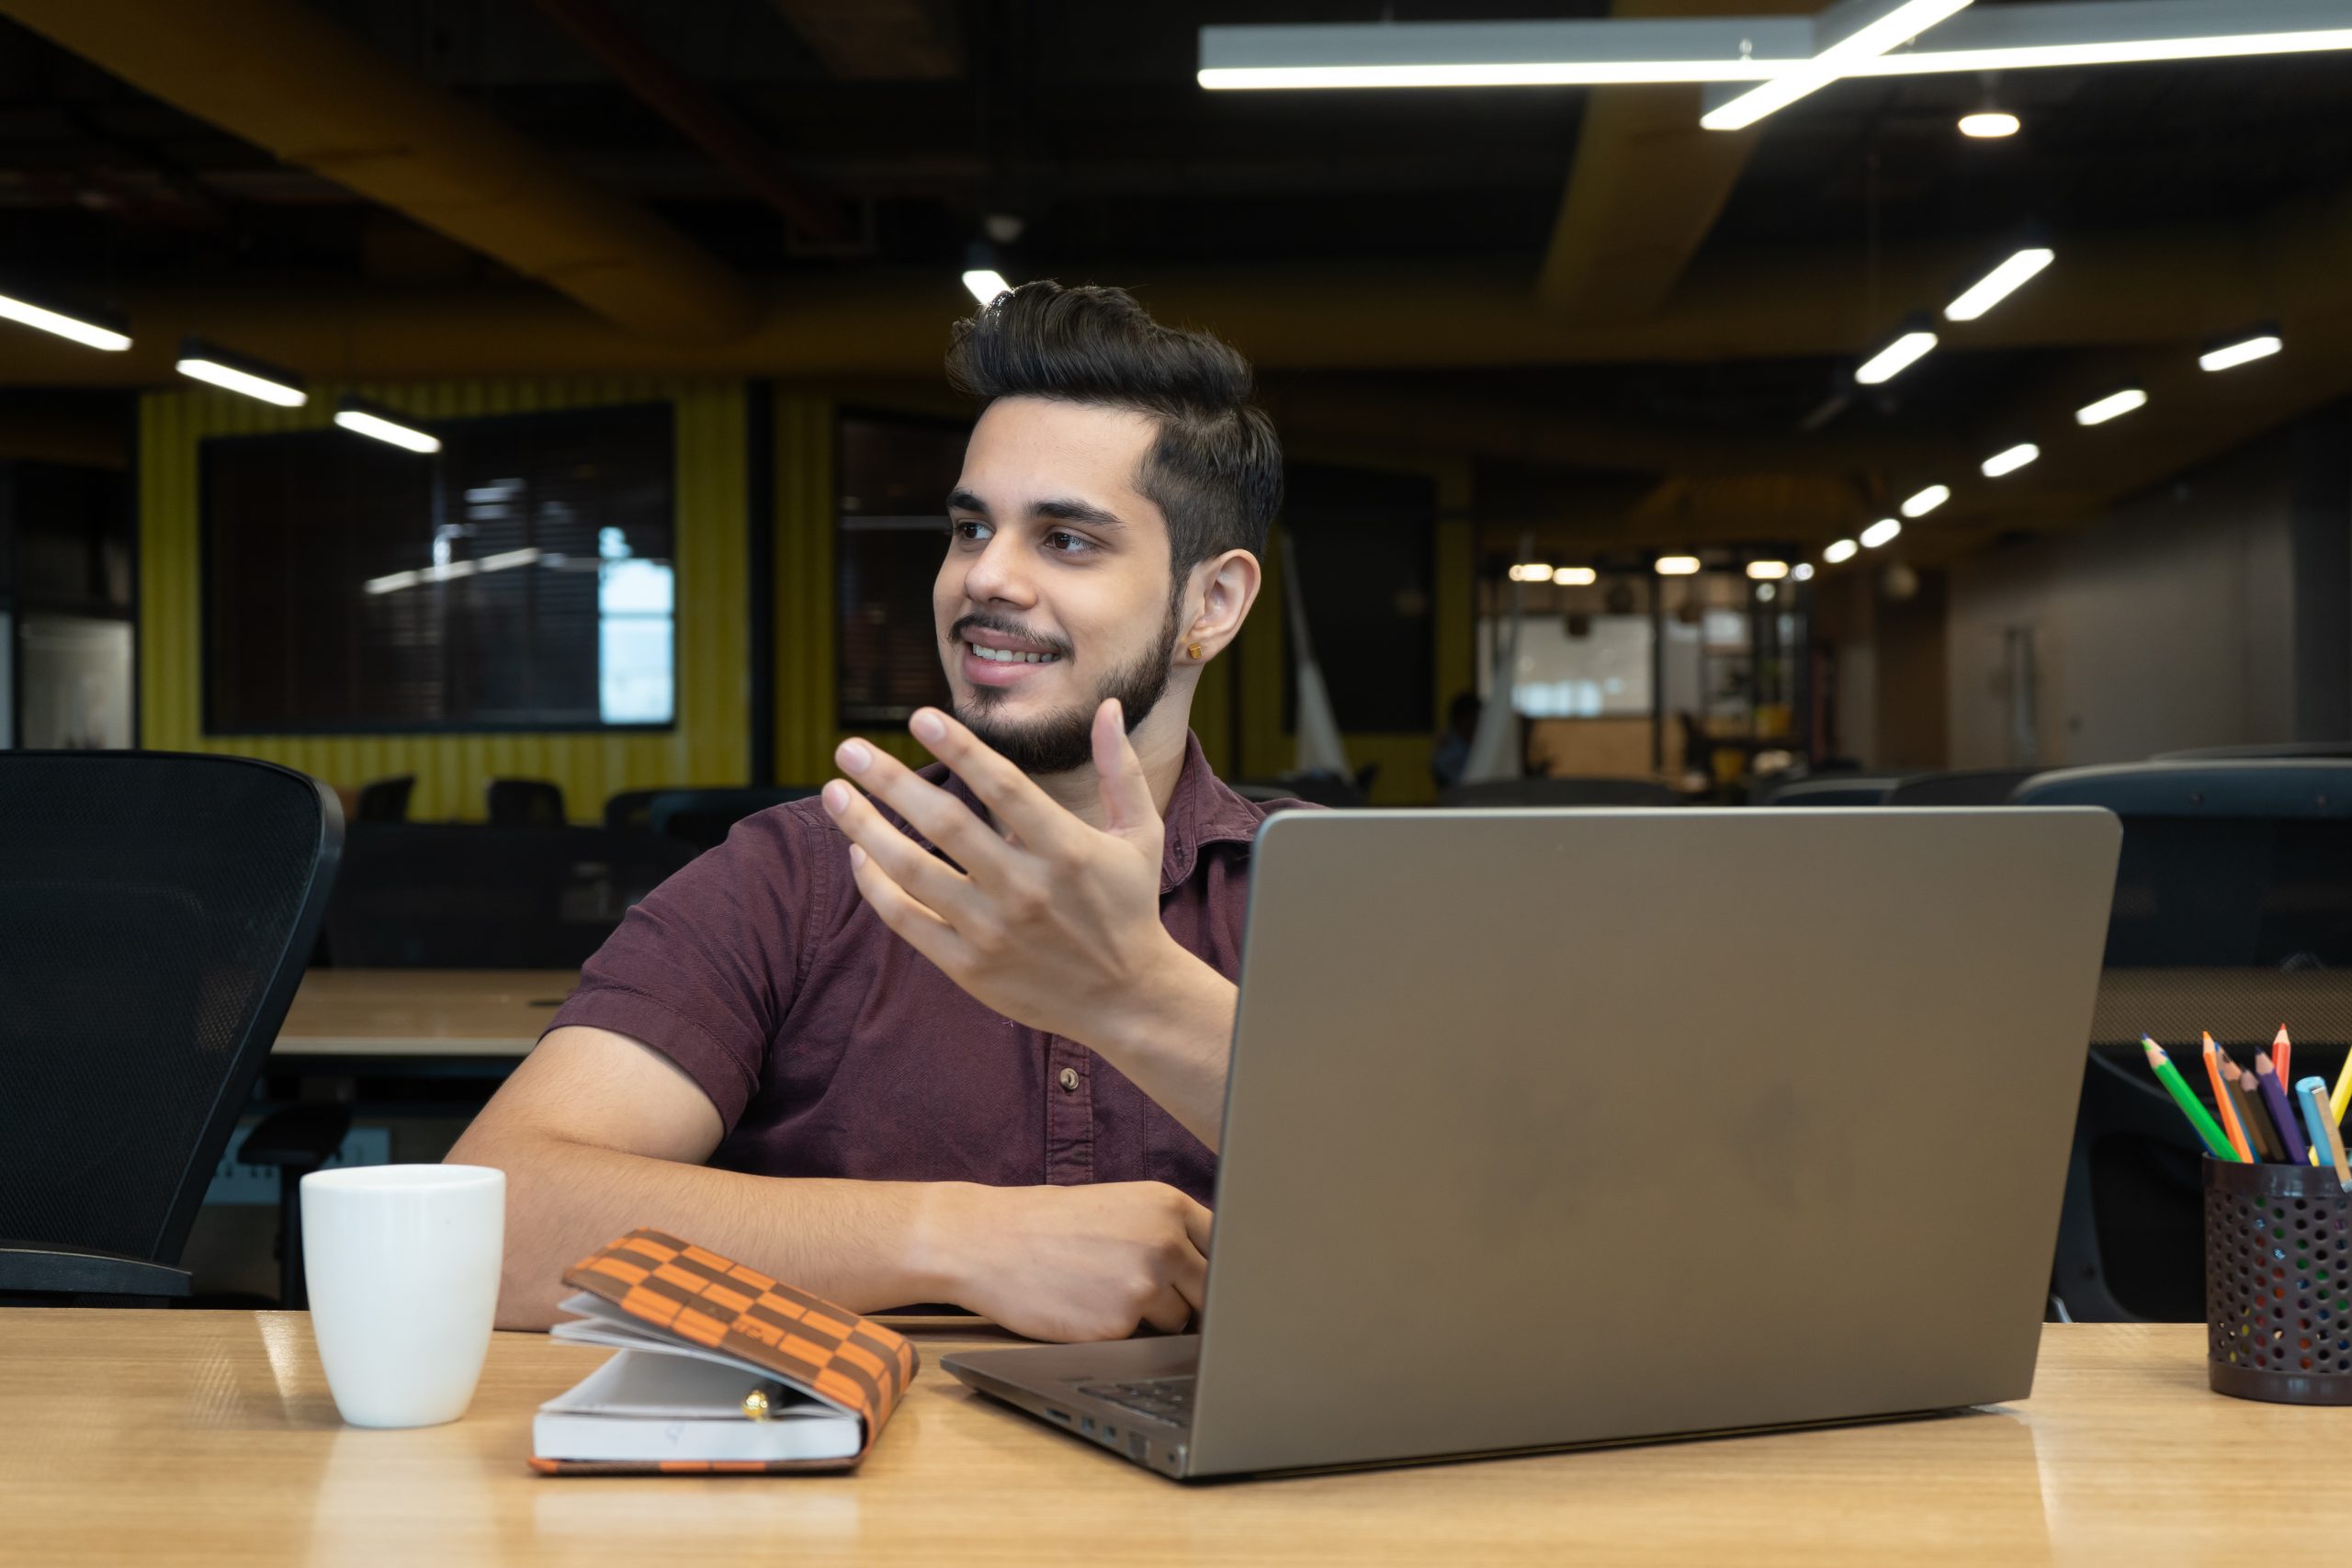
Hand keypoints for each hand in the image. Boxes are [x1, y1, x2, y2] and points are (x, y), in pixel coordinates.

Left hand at [821, 700, 1196, 1050]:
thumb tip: (1109, 706)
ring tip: (833, 794)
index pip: (1004, 786)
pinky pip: (906, 921)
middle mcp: (1026, 889)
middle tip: (848, 749)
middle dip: (889, 782)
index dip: (959, 748)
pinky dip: (877, 886)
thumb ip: (1121, 770)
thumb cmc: (1129, 906)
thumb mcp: (1140, 835)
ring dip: (865, 829)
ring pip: (913, 872)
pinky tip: (859, 853)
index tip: (919, 717)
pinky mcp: (969, 967)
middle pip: (944, 824)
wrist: (1125, 999)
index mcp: (1067, 850)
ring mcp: (993, 931)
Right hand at [920, 1181, 1211, 1341]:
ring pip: (1182, 1319)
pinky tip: (1089, 1310)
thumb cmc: (1049, 1226)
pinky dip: (1123, 1333)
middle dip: (1190, 1297)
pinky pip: (1143, 1340)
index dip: (1221, 1268)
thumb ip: (1168, 1230)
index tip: (1217, 1284)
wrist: (987, 1242)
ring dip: (1156, 1318)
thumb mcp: (1119, 1208)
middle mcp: (1165, 1241)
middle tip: (1148, 1290)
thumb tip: (1216, 1268)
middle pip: (1213, 1289)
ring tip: (1106, 1293)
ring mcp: (1145, 1284)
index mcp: (1168, 1205)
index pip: (1227, 1244)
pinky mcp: (1120, 1323)